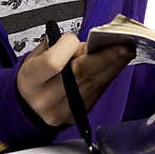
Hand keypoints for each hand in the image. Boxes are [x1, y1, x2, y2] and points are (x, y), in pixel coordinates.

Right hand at [16, 34, 135, 126]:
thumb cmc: (33, 79)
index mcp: (32, 79)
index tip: (73, 39)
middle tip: (124, 44)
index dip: (67, 47)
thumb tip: (87, 44)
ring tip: (126, 50)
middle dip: (106, 56)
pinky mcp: (78, 114)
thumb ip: (57, 47)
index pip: (54, 62)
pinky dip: (109, 75)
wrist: (28, 110)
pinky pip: (98, 92)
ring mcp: (64, 108)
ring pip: (95, 83)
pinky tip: (117, 64)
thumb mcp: (34, 57)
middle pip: (81, 73)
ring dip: (114, 65)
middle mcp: (47, 97)